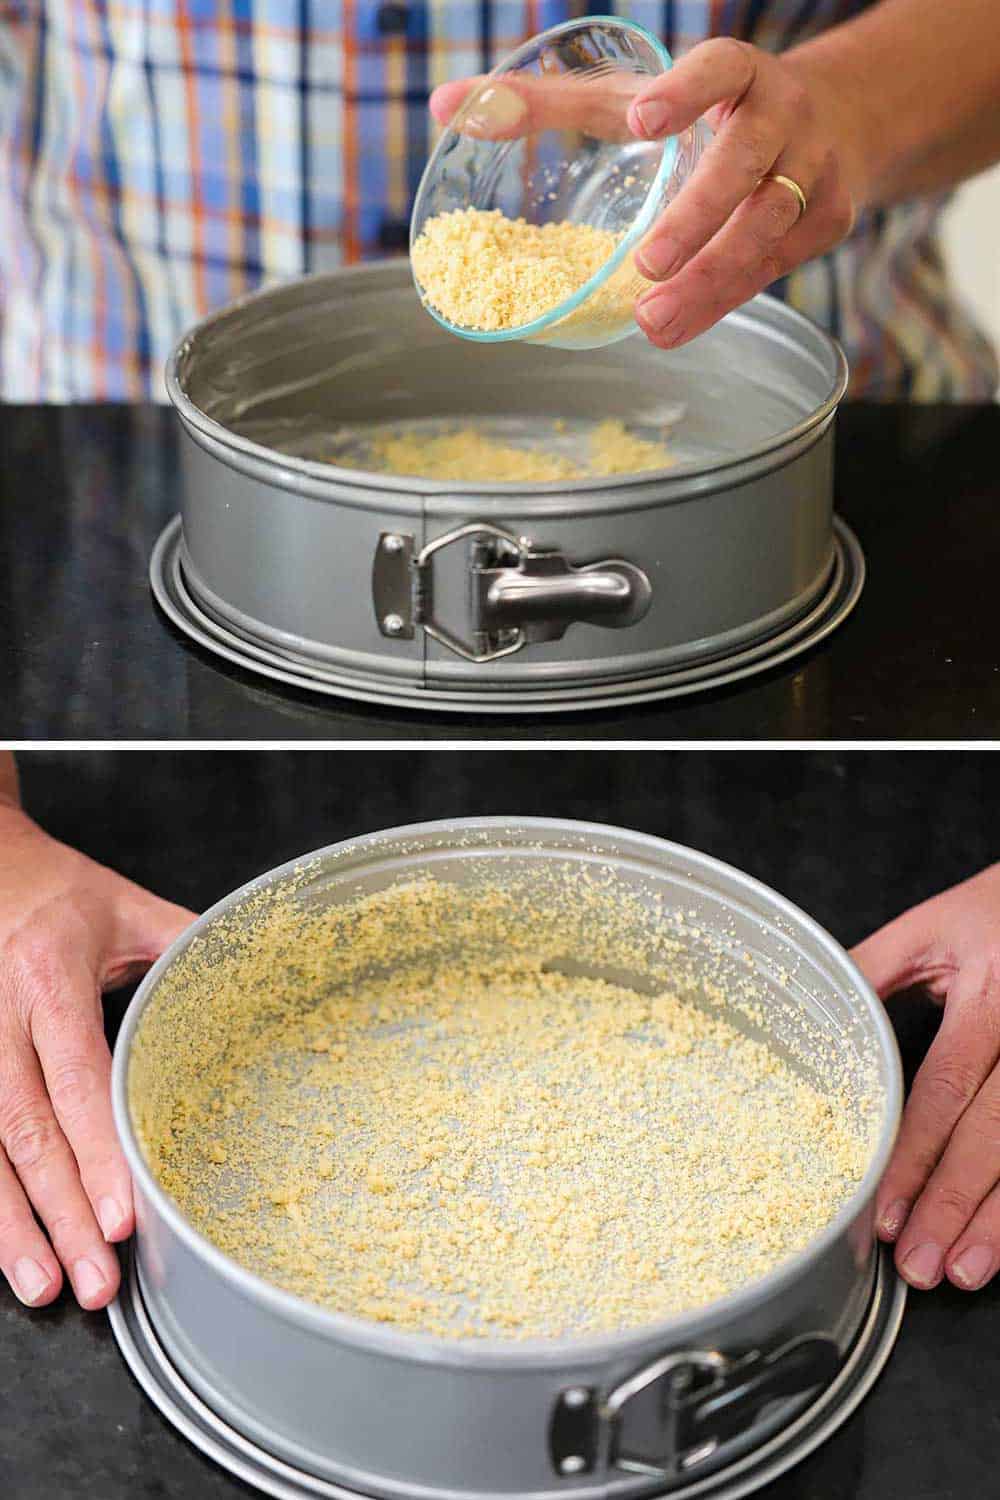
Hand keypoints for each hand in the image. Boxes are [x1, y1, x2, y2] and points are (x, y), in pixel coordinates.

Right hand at [0, 805, 194, 1309]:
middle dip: (60, 1213)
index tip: (123, 1215)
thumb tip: (262, 982)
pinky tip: (5, 1248)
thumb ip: (187, 946)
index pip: (76, 1079)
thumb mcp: (126, 905)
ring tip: (46, 1286)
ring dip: (11, 1226)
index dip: (98, 1152)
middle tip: (95, 1281)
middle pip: (24, 1131)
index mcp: (50, 977)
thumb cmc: (55, 890)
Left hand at [430, 37, 859, 350]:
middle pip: (744, 165)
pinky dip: (726, 301)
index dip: (686, 92)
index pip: (719, 68)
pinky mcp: (826, 222)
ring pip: (765, 230)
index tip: (645, 119)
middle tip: (647, 265)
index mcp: (737, 71)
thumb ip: (545, 104)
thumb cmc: (704, 112)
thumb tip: (447, 105)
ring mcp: (811, 170)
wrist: (831, 125)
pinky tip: (681, 326)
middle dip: (696, 217)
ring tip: (654, 321)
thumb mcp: (632, 97)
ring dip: (711, 280)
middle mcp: (782, 115)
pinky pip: (772, 269)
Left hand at [852, 864, 999, 1292]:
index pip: (942, 1088)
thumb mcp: (929, 929)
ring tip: (962, 1272)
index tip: (885, 1210)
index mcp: (987, 996)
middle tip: (919, 1265)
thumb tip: (808, 1014)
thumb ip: (871, 971)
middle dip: (952, 1205)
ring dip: (998, 1220)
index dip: (912, 1154)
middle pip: (992, 1135)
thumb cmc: (992, 914)